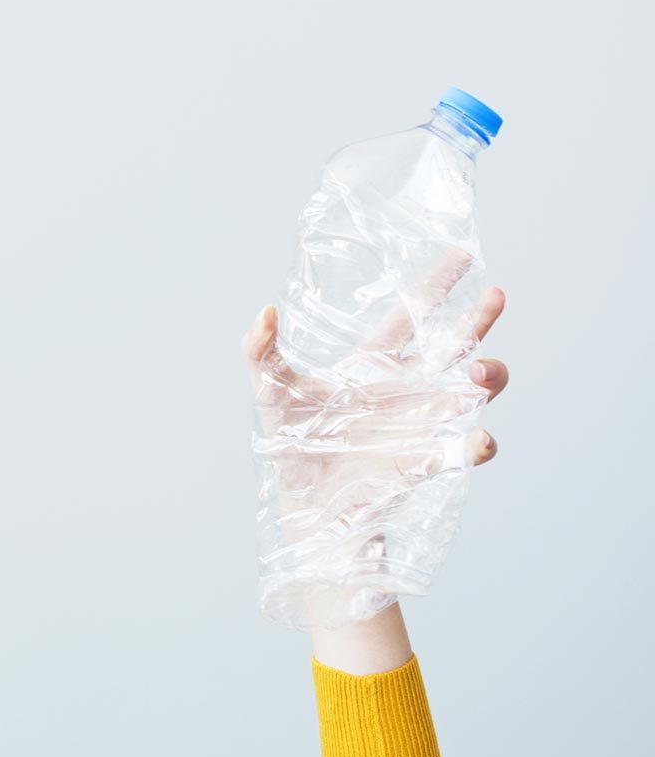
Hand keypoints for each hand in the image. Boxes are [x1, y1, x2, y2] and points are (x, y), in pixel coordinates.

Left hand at [245, 266, 508, 641]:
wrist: (303, 502)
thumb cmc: (291, 441)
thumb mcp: (269, 388)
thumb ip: (260, 350)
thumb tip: (265, 311)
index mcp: (371, 363)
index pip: (409, 315)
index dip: (437, 285)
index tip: (466, 254)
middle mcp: (405, 388)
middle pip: (451, 347)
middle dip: (475, 322)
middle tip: (494, 297)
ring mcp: (418, 423)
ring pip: (468, 394)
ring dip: (484, 379)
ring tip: (480, 372)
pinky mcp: (420, 462)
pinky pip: (456, 452)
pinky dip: (472, 447)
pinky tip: (481, 441)